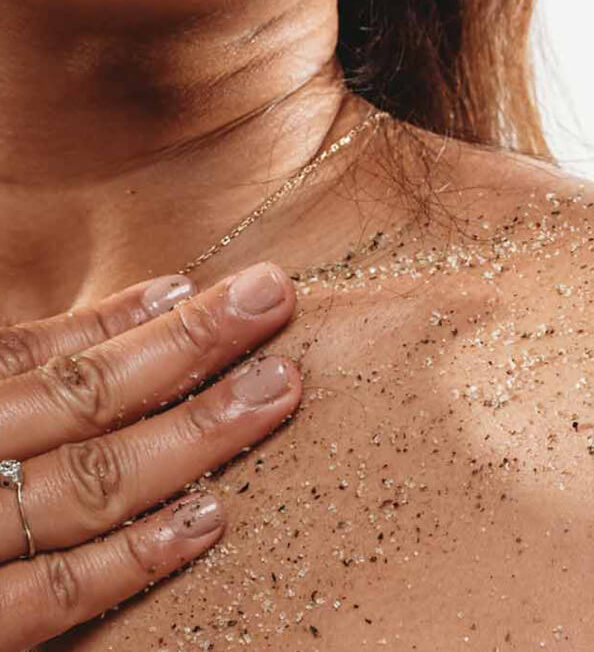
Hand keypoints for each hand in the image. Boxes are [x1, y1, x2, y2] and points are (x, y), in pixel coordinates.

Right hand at [0, 261, 301, 650]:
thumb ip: (16, 365)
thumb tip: (133, 310)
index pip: (38, 353)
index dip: (125, 316)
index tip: (204, 285)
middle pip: (78, 400)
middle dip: (184, 347)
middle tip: (272, 299)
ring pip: (85, 486)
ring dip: (189, 435)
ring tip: (275, 389)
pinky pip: (55, 599)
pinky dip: (134, 557)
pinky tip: (212, 516)